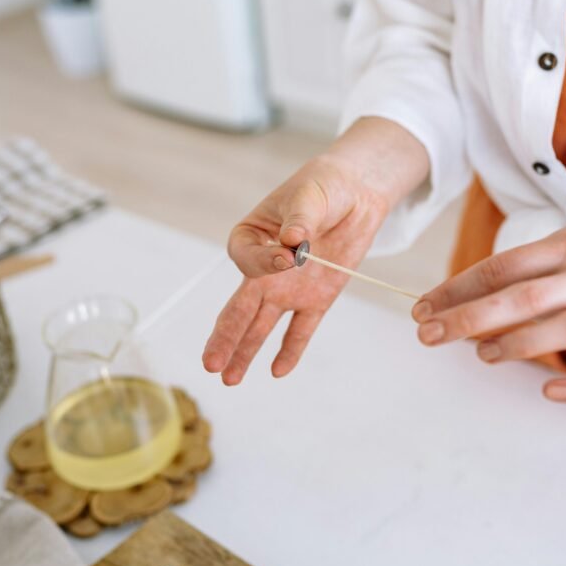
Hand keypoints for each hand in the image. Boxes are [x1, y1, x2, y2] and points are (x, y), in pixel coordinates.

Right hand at [202, 154, 388, 383]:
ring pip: (261, 325)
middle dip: (224, 336)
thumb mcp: (310, 195)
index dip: (264, 263)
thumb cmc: (323, 187)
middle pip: (239, 306)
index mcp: (251, 236)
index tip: (290, 255)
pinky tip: (278, 371)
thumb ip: (300, 219)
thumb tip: (292, 240)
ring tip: (230, 379)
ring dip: (245, 351)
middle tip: (210, 364)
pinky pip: (300, 329)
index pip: (245, 260)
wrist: (355, 194)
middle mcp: (264, 269)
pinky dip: (291, 349)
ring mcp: (287, 288)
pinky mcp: (315, 299)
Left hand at [413, 227, 565, 403]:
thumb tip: (439, 306)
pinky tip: (548, 391)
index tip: (422, 309)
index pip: (504, 266)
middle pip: (529, 296)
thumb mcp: (550, 262)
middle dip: (472, 317)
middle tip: (430, 335)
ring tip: (482, 354)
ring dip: (519, 343)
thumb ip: (506, 278)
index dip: (458, 288)